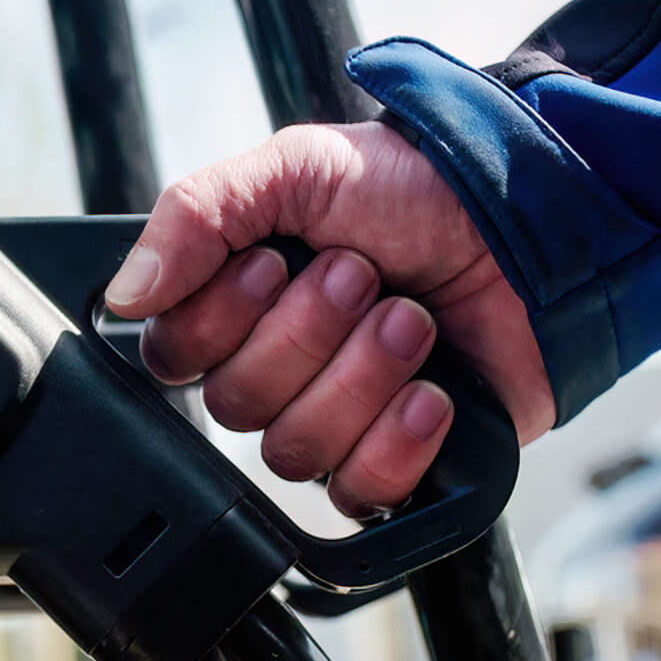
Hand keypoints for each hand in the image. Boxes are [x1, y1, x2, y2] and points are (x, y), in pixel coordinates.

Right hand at [105, 122, 554, 517]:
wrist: (535, 230)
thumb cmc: (419, 192)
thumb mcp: (297, 168)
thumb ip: (195, 214)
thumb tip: (124, 292)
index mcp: (237, 304)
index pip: (174, 356)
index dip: (226, 317)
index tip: (280, 262)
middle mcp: (276, 370)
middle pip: (235, 407)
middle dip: (311, 334)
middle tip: (365, 277)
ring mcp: (335, 421)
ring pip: (295, 452)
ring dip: (363, 376)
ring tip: (413, 321)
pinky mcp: (395, 466)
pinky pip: (360, 492)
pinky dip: (400, 440)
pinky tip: (433, 392)